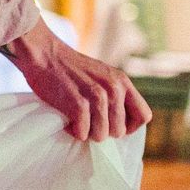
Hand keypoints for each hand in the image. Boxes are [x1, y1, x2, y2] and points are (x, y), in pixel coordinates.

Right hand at [6, 21, 151, 141]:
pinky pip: (83, 133)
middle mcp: (114, 89)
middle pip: (119, 131)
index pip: (144, 116)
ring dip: (86, 132)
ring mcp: (97, 96)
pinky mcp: (79, 104)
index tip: (111, 124)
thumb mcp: (102, 75)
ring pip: (101, 135)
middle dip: (102, 130)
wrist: (44, 54)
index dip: (129, 127)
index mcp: (122, 82)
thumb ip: (115, 93)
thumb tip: (121, 124)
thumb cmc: (69, 68)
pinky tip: (66, 120)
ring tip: (75, 118)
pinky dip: (73, 131)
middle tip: (86, 120)